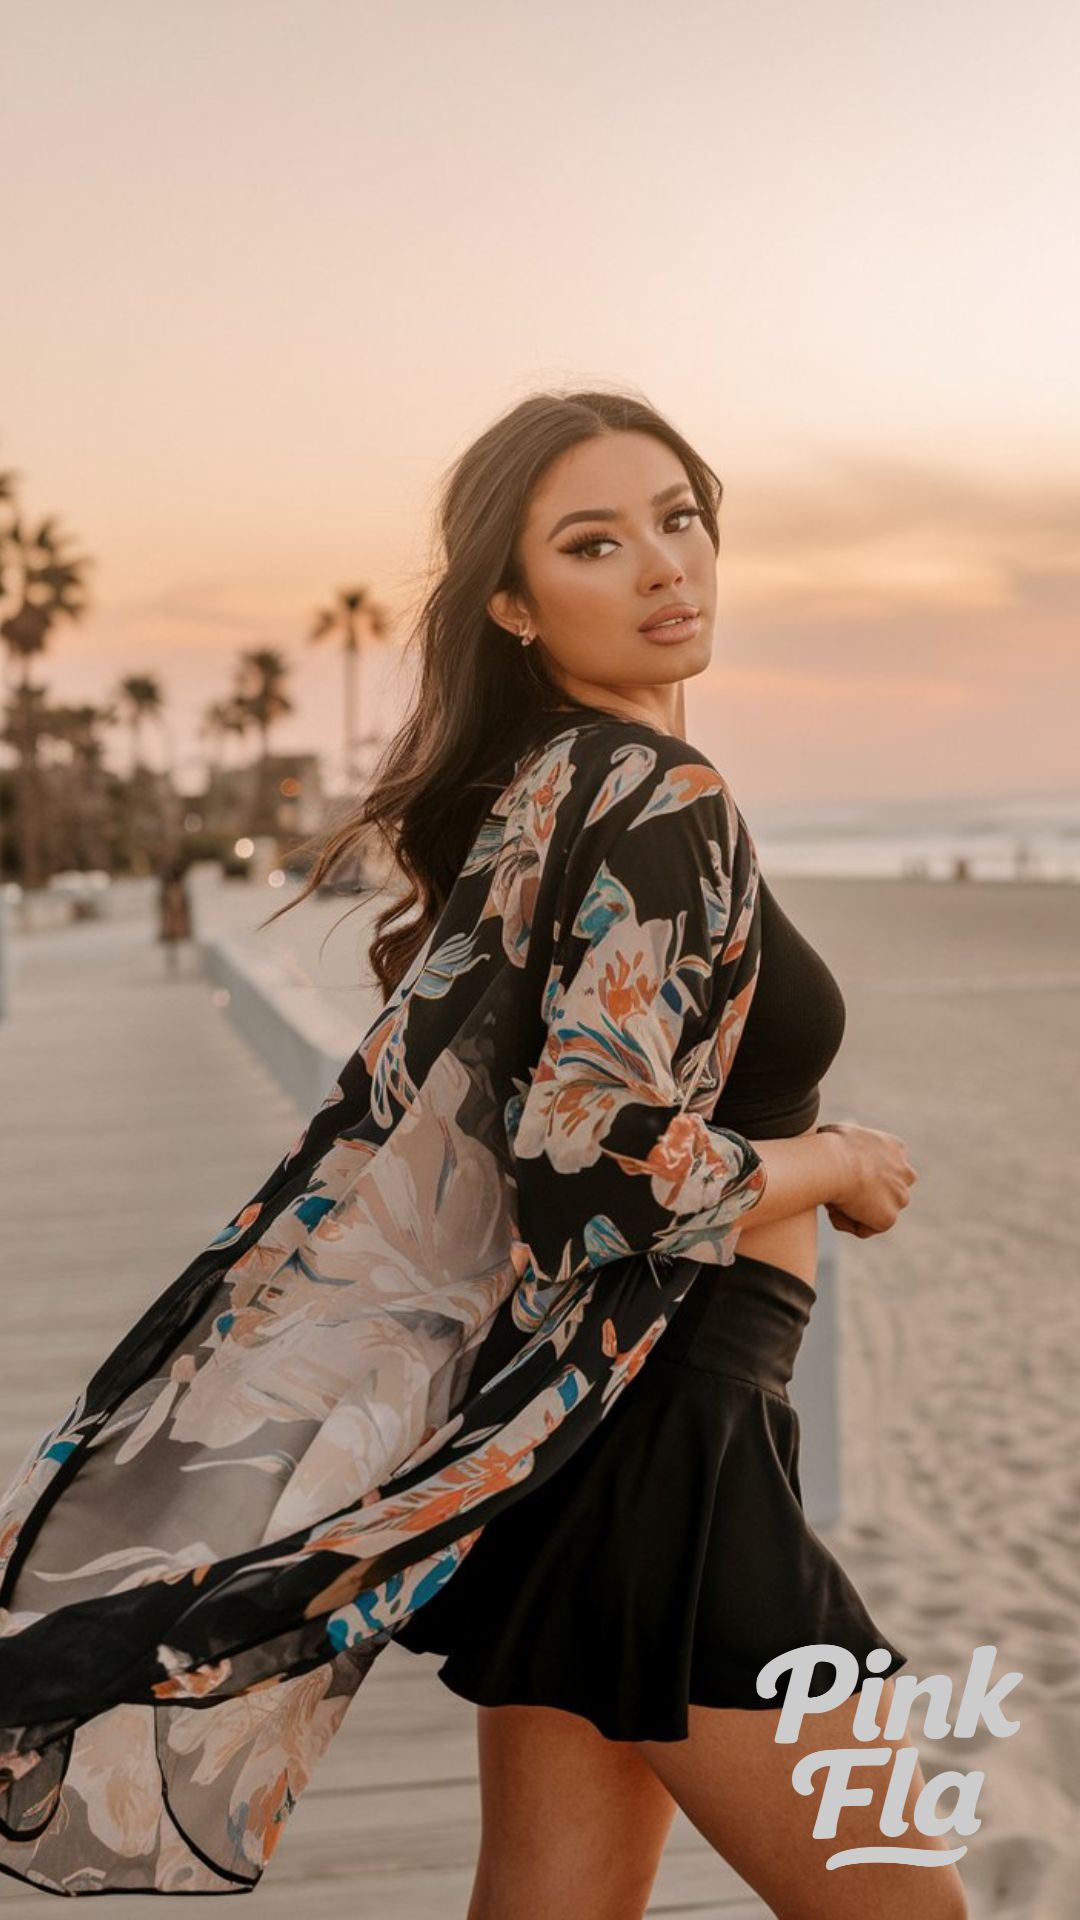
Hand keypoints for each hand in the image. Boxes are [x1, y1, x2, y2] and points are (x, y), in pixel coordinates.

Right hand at [817, 1120, 916, 1237]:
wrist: (834, 1163)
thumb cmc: (830, 1145)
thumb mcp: (840, 1132)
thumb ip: (845, 1140)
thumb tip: (831, 1138)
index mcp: (896, 1148)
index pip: (884, 1167)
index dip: (862, 1174)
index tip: (843, 1175)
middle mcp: (905, 1173)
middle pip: (884, 1191)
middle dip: (864, 1195)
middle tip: (838, 1192)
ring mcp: (900, 1197)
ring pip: (874, 1211)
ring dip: (854, 1210)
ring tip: (832, 1201)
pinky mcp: (888, 1218)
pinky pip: (864, 1228)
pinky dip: (847, 1222)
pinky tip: (833, 1211)